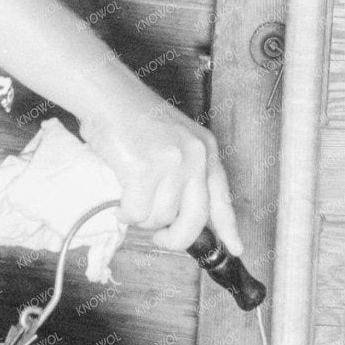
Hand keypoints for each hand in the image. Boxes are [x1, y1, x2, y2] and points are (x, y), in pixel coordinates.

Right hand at [75, 86, 243, 256]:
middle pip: (194, 220)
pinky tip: (119, 202)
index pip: (223, 197)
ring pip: (160, 218)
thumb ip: (185, 173)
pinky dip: (125, 213)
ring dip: (142, 217)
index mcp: (205, 150)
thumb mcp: (175, 140)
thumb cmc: (134, 118)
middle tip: (160, 238)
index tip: (236, 248)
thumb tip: (180, 215)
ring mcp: (171, 163)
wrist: (108, 95)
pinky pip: (136, 212)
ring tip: (131, 198)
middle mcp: (194, 156)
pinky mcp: (144, 170)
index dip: (229, 228)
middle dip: (175, 238)